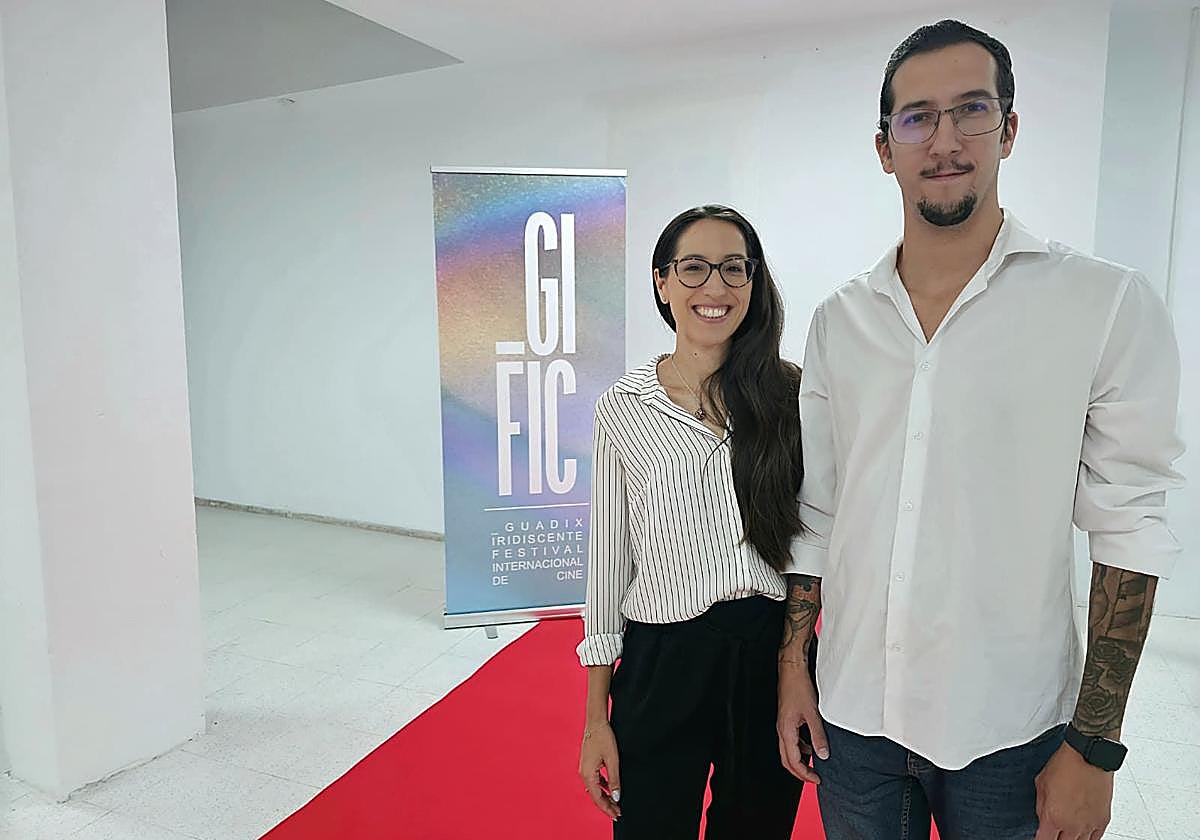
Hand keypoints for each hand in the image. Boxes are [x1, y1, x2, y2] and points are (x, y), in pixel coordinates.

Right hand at [579, 721, 621, 819]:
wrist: (596, 722)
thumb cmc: (603, 738)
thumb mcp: (612, 761)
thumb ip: (614, 780)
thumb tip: (616, 797)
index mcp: (588, 775)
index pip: (598, 798)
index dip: (607, 808)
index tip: (616, 815)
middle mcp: (583, 774)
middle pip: (595, 795)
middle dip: (606, 805)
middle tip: (617, 813)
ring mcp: (584, 769)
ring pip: (595, 789)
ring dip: (605, 797)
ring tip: (615, 803)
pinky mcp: (587, 764)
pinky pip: (594, 780)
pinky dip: (602, 787)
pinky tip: (609, 789)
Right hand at [777, 660, 826, 783]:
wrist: (791, 670)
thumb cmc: (798, 688)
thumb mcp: (812, 714)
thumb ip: (818, 736)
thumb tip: (823, 754)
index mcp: (786, 731)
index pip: (793, 761)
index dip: (805, 774)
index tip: (816, 779)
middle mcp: (782, 730)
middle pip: (787, 759)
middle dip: (800, 772)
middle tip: (813, 778)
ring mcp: (783, 725)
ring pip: (788, 750)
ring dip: (800, 759)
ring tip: (815, 763)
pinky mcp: (787, 719)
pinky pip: (791, 740)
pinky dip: (801, 747)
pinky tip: (812, 745)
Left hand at [1035, 743, 1113, 839]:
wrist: (1089, 756)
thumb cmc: (1066, 765)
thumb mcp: (1041, 784)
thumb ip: (1041, 806)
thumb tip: (1042, 816)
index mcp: (1053, 817)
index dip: (1040, 839)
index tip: (1040, 835)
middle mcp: (1072, 825)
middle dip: (1055, 838)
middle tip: (1053, 831)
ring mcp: (1089, 825)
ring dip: (1071, 838)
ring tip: (1067, 831)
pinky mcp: (1103, 820)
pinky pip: (1096, 838)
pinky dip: (1087, 837)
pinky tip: (1082, 833)